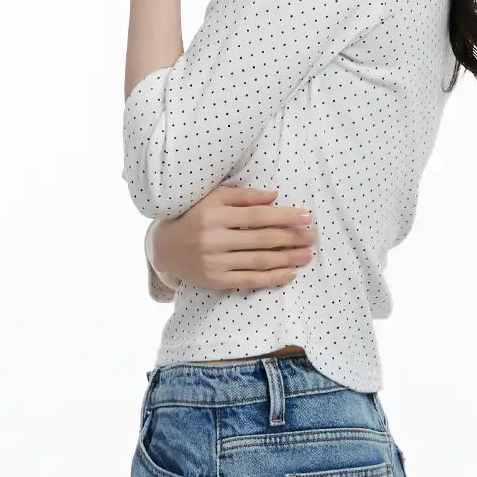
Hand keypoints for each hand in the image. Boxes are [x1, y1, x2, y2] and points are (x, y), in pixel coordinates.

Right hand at [153, 185, 315, 290]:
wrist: (165, 248)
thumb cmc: (194, 217)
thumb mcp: (213, 199)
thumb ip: (243, 196)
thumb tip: (275, 195)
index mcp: (214, 215)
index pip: (257, 215)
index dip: (284, 216)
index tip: (306, 216)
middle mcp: (213, 239)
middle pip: (262, 239)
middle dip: (291, 238)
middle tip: (312, 237)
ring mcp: (214, 262)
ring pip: (258, 261)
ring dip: (287, 258)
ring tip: (307, 255)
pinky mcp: (215, 280)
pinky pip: (249, 280)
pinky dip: (272, 277)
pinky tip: (289, 273)